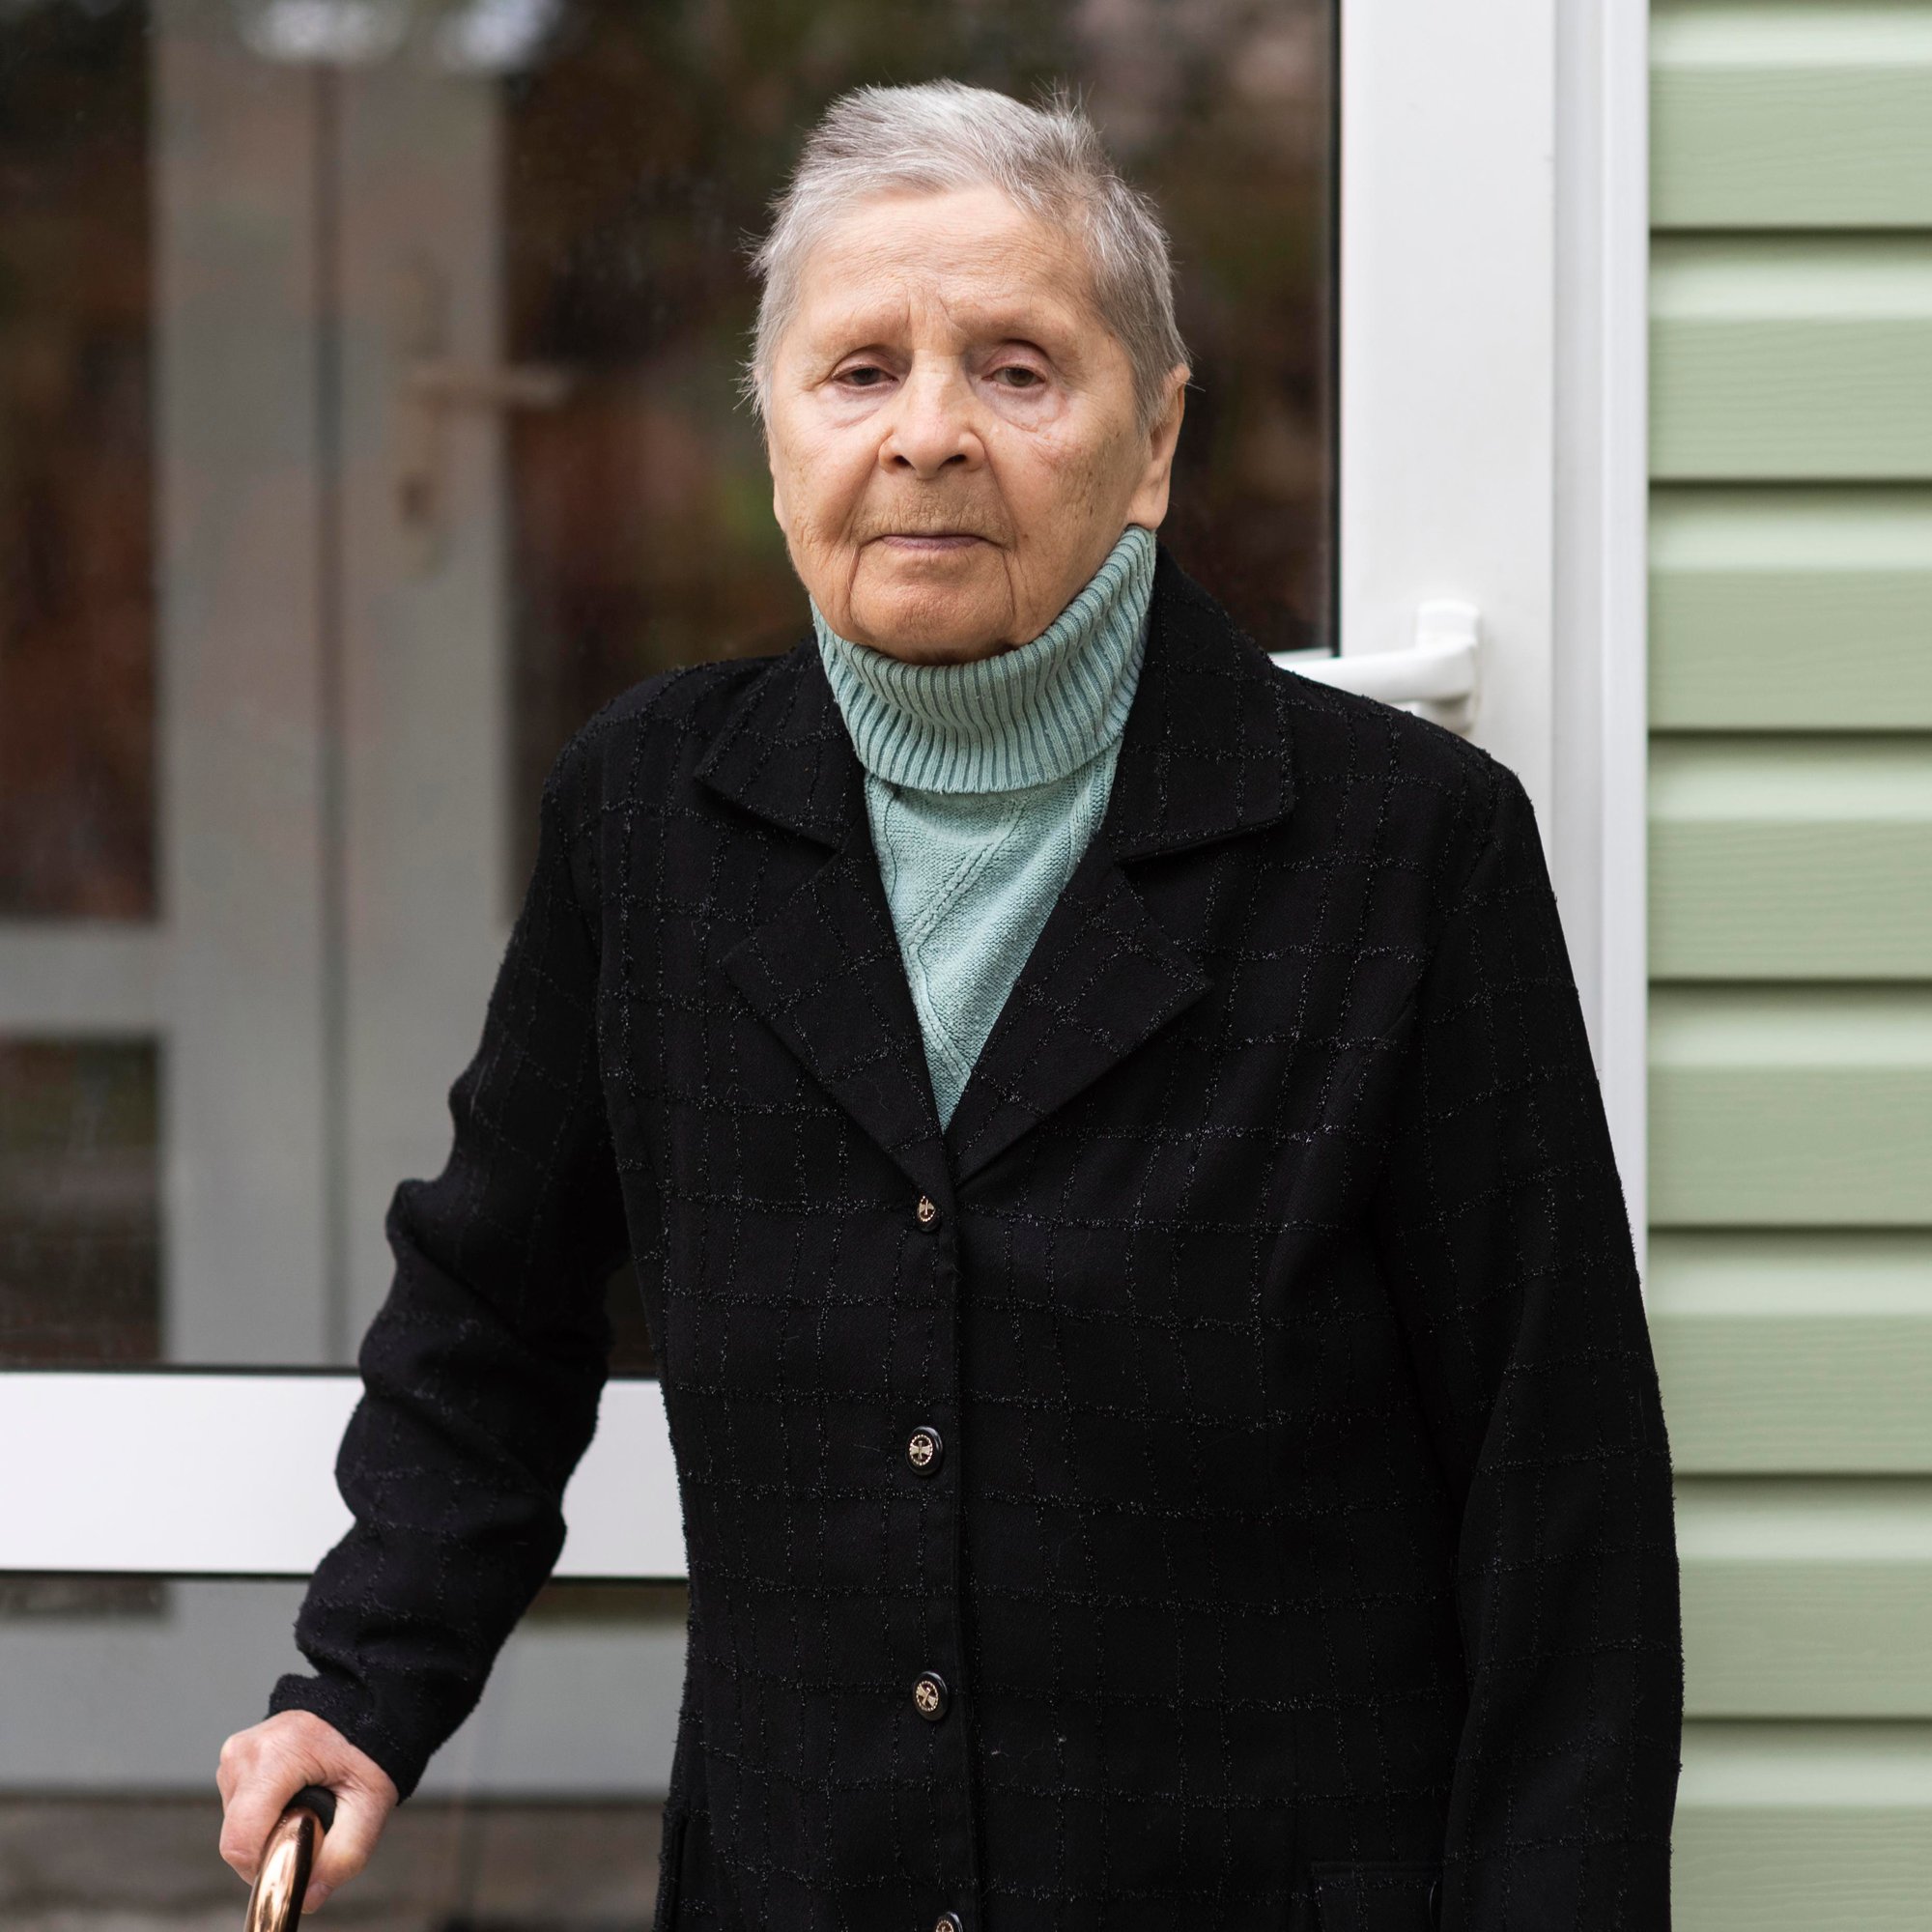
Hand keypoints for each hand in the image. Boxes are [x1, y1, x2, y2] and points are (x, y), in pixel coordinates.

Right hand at [216, 1709, 398, 1912]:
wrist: (362, 1705)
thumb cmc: (368, 1748)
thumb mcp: (371, 1802)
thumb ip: (344, 1855)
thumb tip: (307, 1898)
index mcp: (275, 1756)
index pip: (241, 1841)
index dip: (266, 1866)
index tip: (299, 1860)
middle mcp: (244, 1753)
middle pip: (238, 1837)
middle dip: (272, 1847)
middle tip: (313, 1827)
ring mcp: (234, 1754)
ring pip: (236, 1825)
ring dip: (269, 1830)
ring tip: (308, 1804)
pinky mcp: (233, 1759)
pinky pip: (239, 1807)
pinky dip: (264, 1814)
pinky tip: (294, 1796)